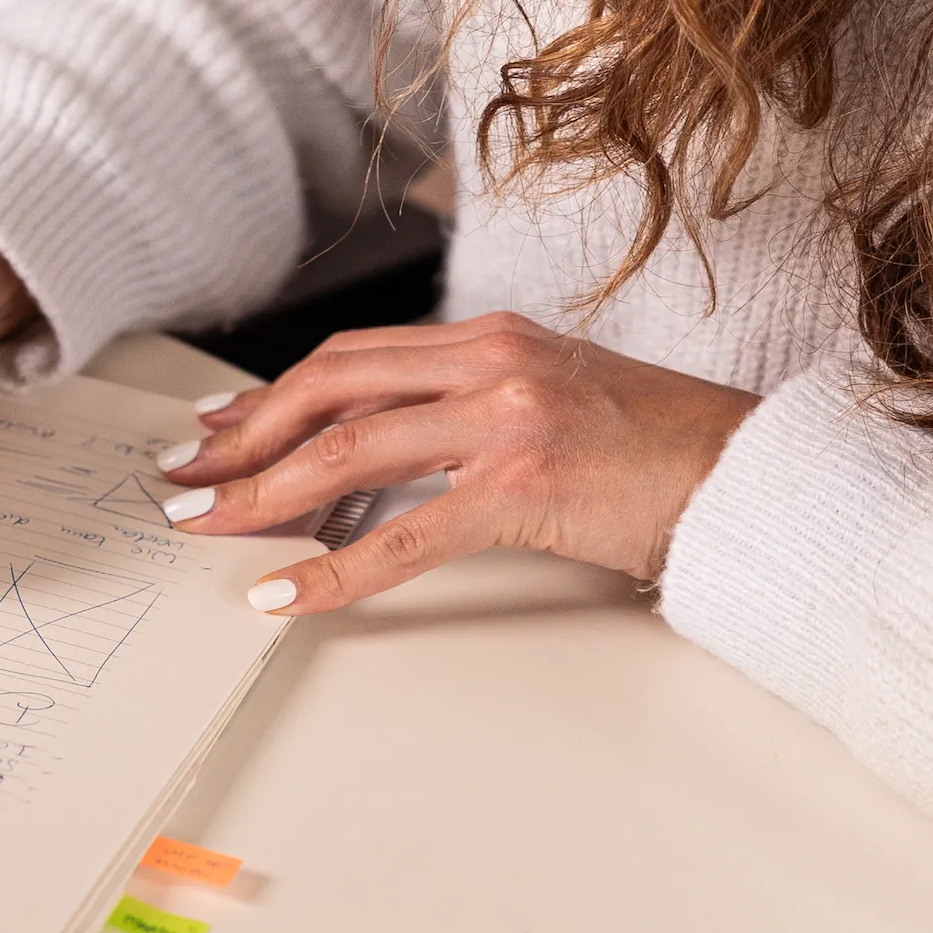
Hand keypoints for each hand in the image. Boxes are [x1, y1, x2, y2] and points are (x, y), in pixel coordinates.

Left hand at [154, 311, 758, 610]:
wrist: (749, 479)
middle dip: (243, 438)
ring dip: (260, 494)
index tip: (216, 429)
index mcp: (491, 338)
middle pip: (328, 390)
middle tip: (184, 479)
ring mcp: (504, 420)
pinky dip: (329, 570)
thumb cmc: (657, 453)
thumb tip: (377, 448)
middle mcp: (489, 363)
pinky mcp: (521, 486)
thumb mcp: (552, 401)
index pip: (350, 358)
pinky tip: (282, 595)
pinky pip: (399, 535)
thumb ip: (468, 410)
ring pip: (347, 451)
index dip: (271, 396)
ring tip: (206, 527)